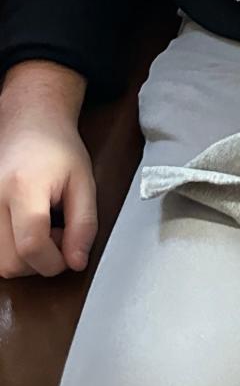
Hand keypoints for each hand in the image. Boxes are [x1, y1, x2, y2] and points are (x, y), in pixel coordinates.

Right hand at [0, 64, 96, 277]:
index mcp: (23, 187)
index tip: (70, 253)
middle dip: (40, 262)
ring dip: (23, 260)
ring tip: (41, 231)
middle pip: (10, 263)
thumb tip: (76, 262)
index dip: (54, 262)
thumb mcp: (84, 182)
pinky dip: (9, 252)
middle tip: (58, 235)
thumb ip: (84, 224)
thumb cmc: (57, 147)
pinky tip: (24, 232)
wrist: (29, 122)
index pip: (31, 246)